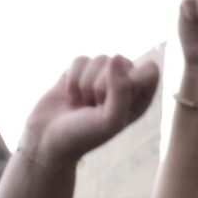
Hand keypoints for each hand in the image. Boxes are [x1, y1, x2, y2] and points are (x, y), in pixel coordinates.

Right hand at [22, 54, 160, 168]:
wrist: (47, 139)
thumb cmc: (84, 135)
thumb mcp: (110, 120)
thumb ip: (121, 90)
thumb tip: (116, 58)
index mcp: (140, 99)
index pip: (150, 71)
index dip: (131, 80)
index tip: (113, 99)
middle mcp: (124, 85)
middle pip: (123, 61)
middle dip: (103, 84)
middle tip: (94, 106)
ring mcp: (101, 76)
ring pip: (100, 59)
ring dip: (85, 84)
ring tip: (82, 104)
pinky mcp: (79, 71)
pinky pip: (80, 60)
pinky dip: (72, 79)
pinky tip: (70, 97)